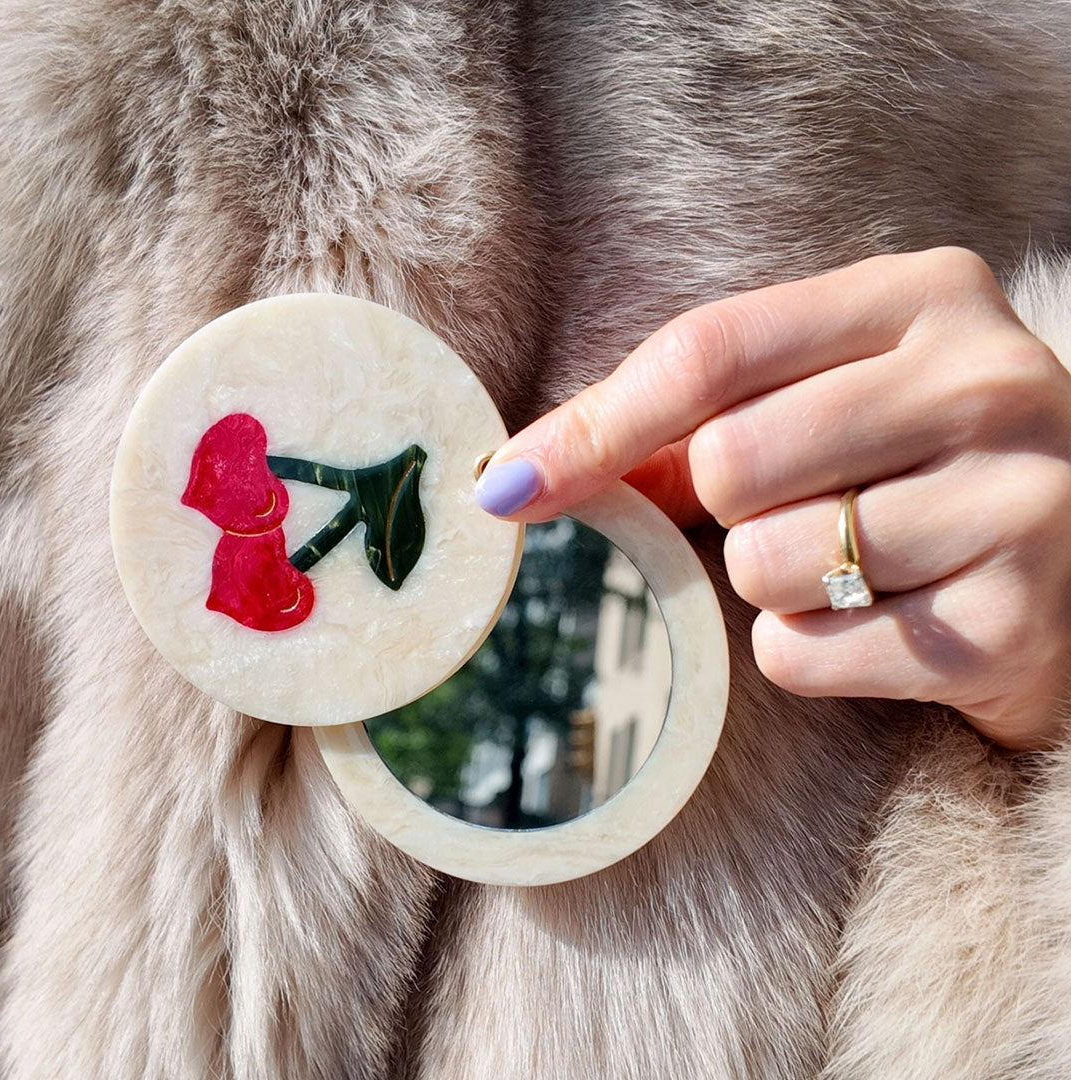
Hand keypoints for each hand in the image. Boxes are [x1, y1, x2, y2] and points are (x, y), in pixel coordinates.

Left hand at [474, 247, 1070, 749]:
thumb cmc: (915, 473)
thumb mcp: (825, 405)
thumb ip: (689, 423)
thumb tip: (521, 475)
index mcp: (923, 299)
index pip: (710, 351)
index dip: (596, 426)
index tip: (507, 487)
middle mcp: (986, 382)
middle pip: (731, 462)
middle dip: (728, 511)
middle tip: (800, 510)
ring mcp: (1016, 502)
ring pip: (766, 563)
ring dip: (774, 585)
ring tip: (858, 567)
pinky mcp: (1012, 623)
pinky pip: (806, 653)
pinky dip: (809, 654)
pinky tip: (884, 625)